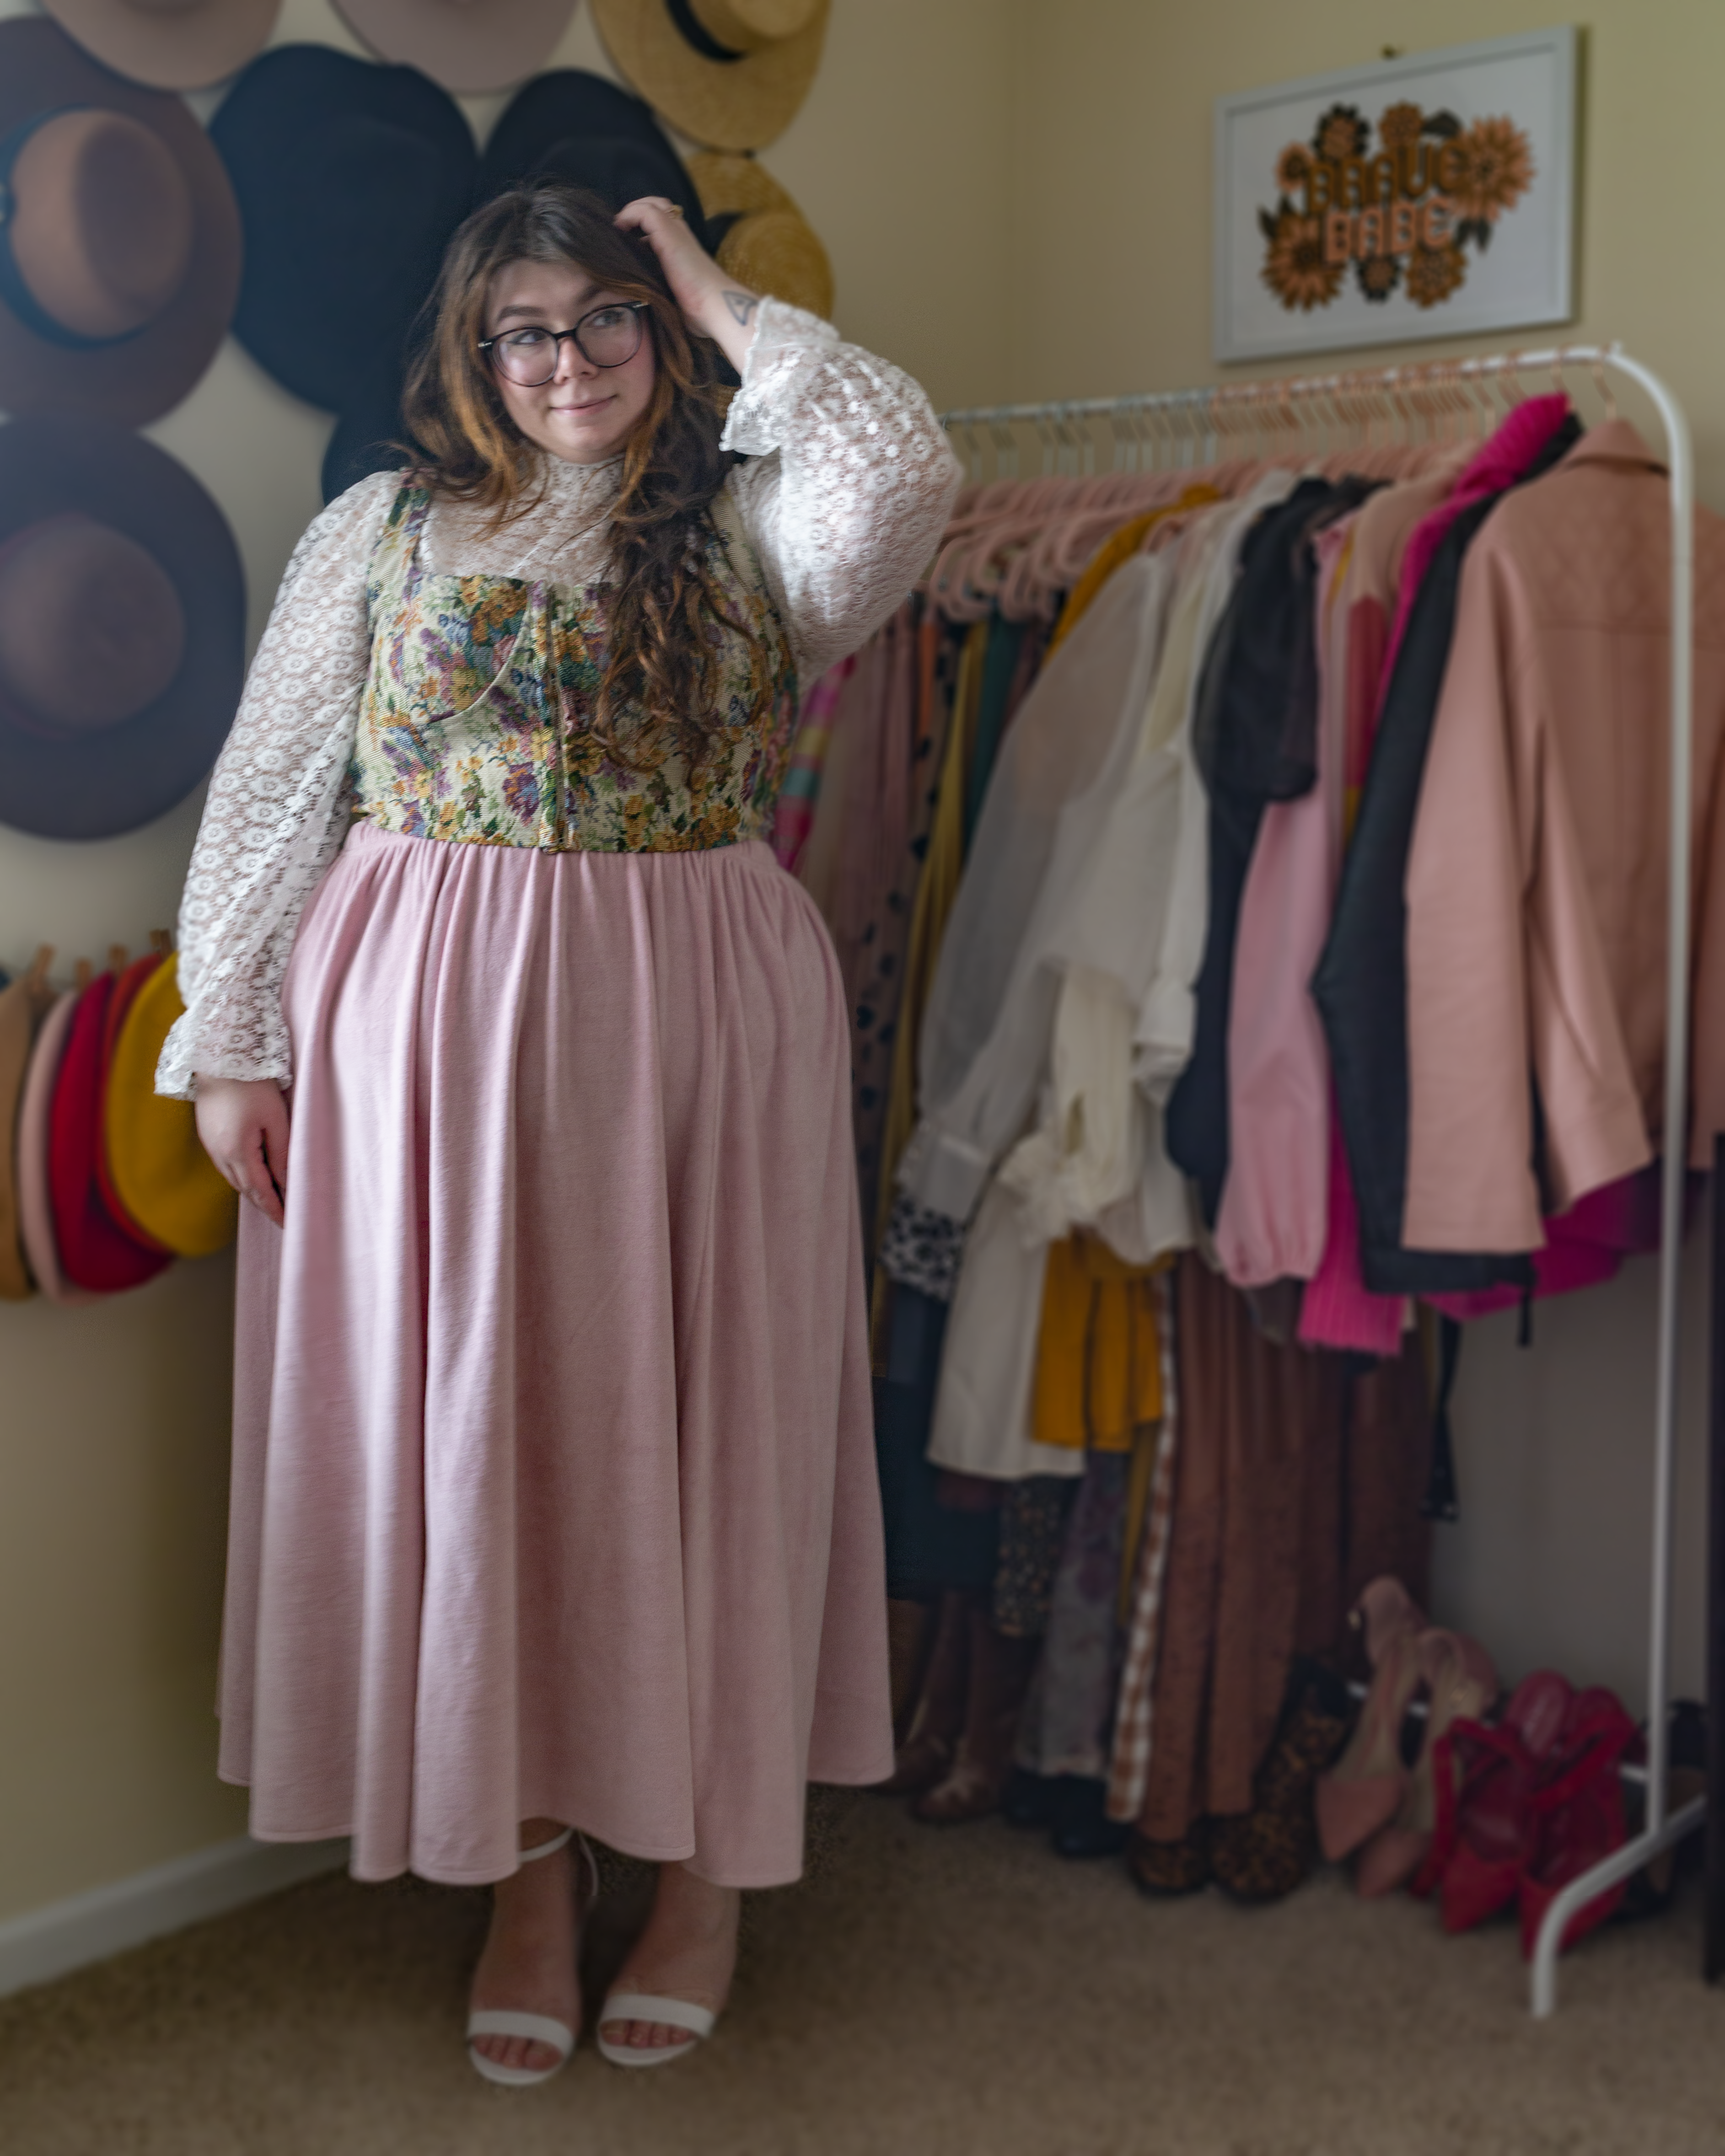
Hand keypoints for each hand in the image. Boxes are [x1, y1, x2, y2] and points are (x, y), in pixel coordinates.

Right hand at [195, 1076, 290, 1228]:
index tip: (288, 1224)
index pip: (260, 1192)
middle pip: (245, 1189)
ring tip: (272, 1201)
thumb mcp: (275, 1120)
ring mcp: (210, 1145)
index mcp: (237, 1152)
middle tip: (283, 1217)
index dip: (275, 1209)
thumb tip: (287, 1184)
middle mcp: (219, 1154)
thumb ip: (281, 1154)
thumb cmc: (253, 1085)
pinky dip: (242, 1176)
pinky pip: (226, 1165)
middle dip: (265, 1205)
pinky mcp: (207, 1135)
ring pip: (234, 1179)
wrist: (219, 1058)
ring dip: (253, 1192)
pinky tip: (254, 1175)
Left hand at [614, 195, 761, 374]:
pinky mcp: (669, 234)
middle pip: (658, 207)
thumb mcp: (678, 299)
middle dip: (637, 212)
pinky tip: (619, 228)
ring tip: (618, 228)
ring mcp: (677, 232)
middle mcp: (682, 235)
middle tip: (621, 230)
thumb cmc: (702, 311)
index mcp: (684, 249)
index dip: (644, 227)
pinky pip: (644, 212)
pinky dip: (629, 215)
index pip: (663, 225)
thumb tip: (650, 304)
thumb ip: (666, 292)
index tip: (627, 241)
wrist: (716, 307)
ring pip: (651, 204)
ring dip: (631, 211)